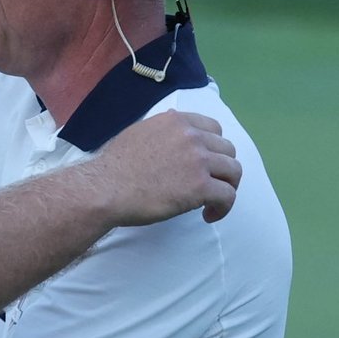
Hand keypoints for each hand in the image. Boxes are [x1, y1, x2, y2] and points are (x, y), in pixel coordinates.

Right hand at [91, 110, 241, 224]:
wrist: (105, 189)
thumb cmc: (114, 167)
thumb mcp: (138, 134)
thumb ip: (161, 131)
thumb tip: (169, 135)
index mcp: (176, 122)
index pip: (213, 128)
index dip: (213, 148)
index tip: (205, 164)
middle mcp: (191, 136)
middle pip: (227, 149)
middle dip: (222, 168)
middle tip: (210, 185)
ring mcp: (198, 161)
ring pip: (233, 171)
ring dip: (226, 187)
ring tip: (212, 202)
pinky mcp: (200, 187)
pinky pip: (228, 196)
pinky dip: (223, 208)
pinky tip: (209, 215)